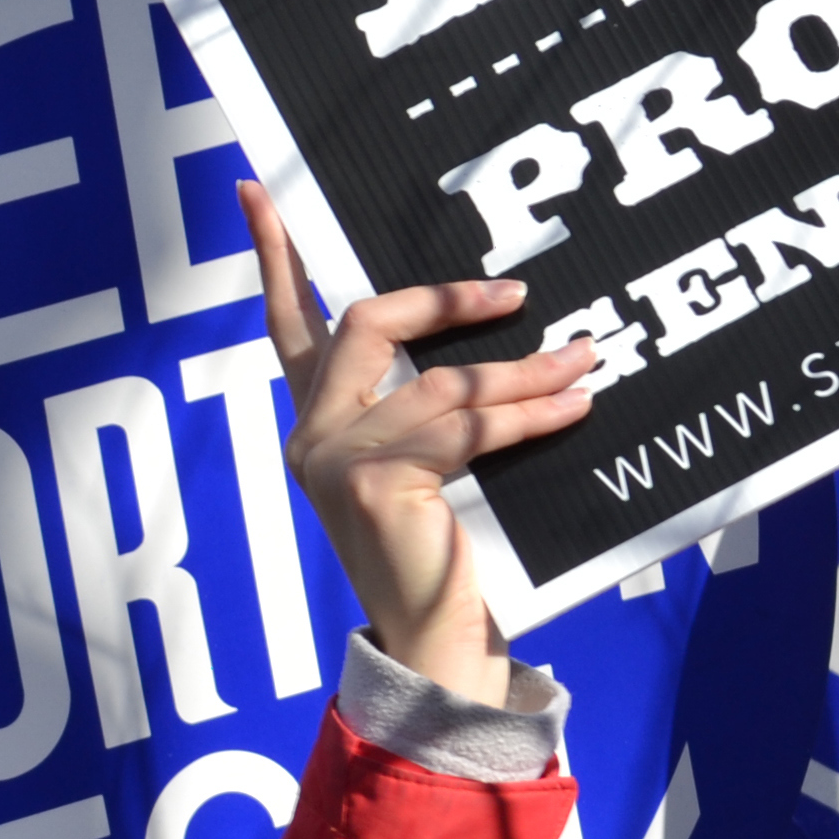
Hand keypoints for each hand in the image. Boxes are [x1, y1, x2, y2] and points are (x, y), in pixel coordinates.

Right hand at [249, 183, 593, 706]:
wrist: (434, 651)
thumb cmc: (441, 558)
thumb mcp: (424, 469)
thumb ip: (427, 407)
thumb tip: (491, 334)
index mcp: (312, 424)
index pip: (287, 323)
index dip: (273, 253)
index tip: (255, 187)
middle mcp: (309, 435)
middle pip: (366, 323)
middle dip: (444, 300)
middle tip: (514, 292)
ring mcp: (333, 457)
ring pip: (441, 383)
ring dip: (523, 370)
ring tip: (584, 357)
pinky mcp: (372, 480)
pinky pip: (469, 426)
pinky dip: (531, 411)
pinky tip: (575, 401)